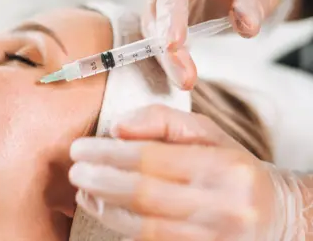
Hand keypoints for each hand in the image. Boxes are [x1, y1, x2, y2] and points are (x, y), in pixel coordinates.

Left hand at [69, 105, 305, 239]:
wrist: (275, 214)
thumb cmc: (233, 168)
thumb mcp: (207, 133)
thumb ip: (162, 121)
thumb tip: (117, 127)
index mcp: (223, 168)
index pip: (152, 159)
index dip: (108, 154)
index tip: (80, 148)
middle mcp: (223, 207)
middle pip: (143, 195)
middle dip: (99, 181)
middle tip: (75, 171)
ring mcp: (214, 238)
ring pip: (144, 227)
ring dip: (105, 208)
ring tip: (84, 191)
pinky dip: (123, 228)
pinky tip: (106, 211)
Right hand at [144, 0, 297, 89]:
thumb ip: (250, 0)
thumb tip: (248, 26)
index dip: (171, 20)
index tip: (175, 43)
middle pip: (156, 23)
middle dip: (169, 53)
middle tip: (185, 78)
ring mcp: (162, 14)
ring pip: (155, 41)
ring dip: (170, 64)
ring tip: (186, 82)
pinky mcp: (165, 32)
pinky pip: (163, 50)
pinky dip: (172, 66)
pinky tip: (183, 78)